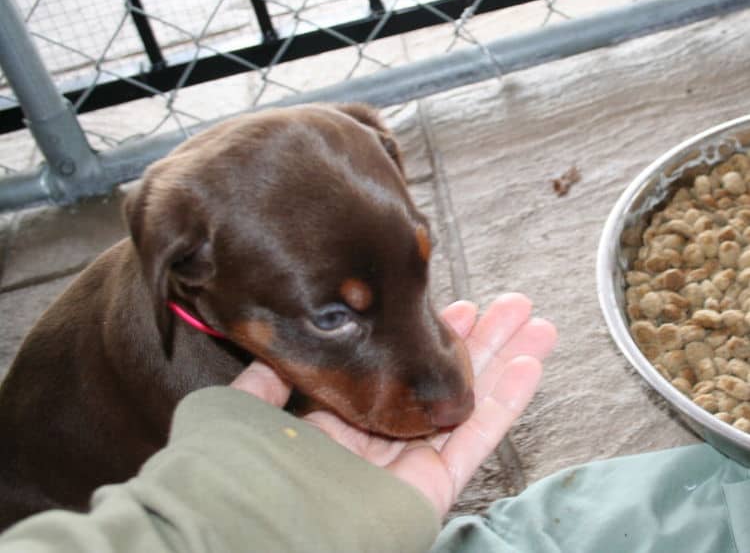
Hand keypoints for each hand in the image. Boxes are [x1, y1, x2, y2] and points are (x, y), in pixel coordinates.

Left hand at [231, 293, 556, 517]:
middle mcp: (380, 441)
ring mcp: (410, 464)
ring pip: (466, 403)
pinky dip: (505, 402)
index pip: (397, 369)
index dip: (430, 336)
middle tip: (512, 305)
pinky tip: (530, 364)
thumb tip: (277, 352)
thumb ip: (264, 384)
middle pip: (442, 380)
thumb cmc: (246, 472)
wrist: (260, 532)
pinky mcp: (432, 488)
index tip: (457, 303)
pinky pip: (475, 439)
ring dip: (504, 362)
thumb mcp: (248, 412)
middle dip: (480, 341)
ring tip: (536, 322)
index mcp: (340, 422)